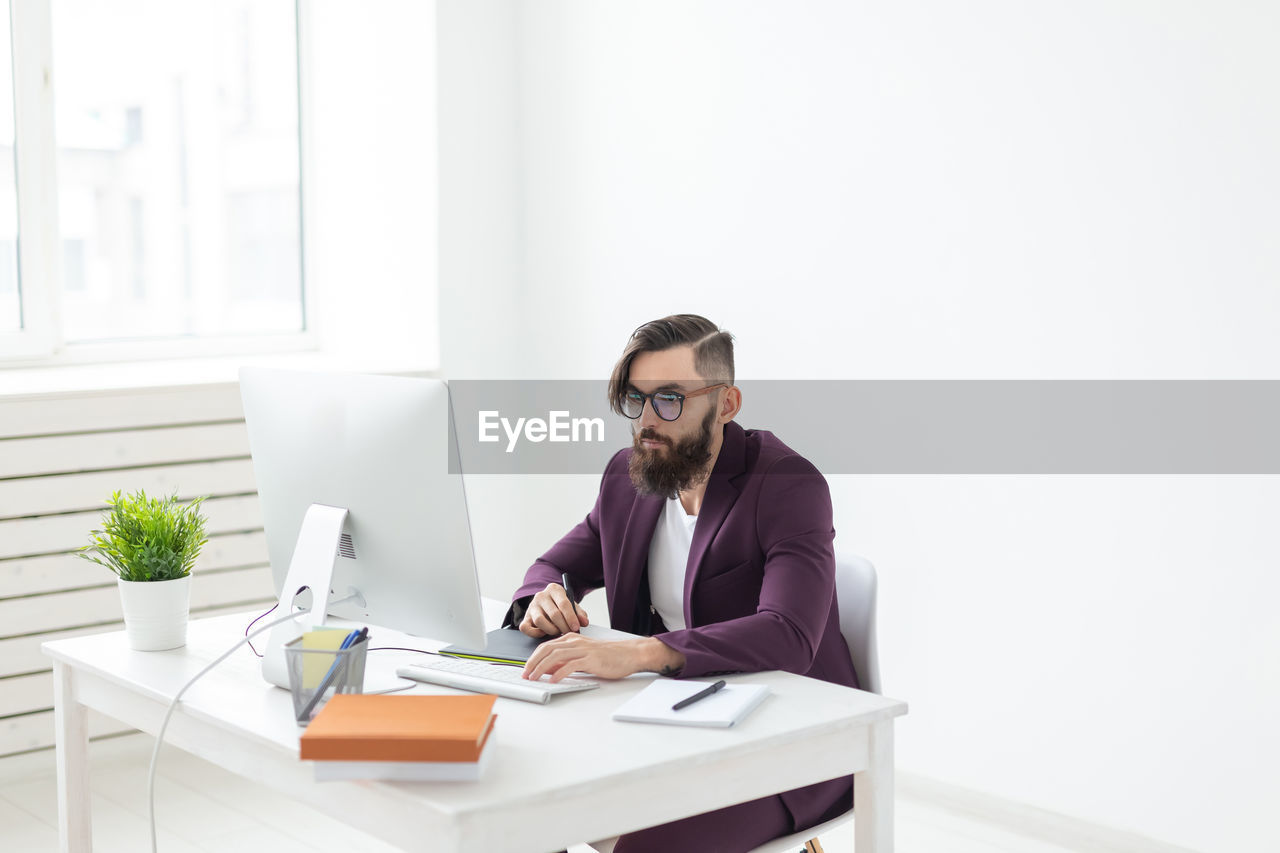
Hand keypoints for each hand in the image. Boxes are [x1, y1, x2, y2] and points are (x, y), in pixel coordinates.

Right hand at [519, 582, 589, 637]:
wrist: (547, 604)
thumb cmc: (561, 606)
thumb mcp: (572, 606)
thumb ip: (579, 613)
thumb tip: (584, 622)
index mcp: (554, 589)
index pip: (564, 603)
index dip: (571, 617)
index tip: (576, 627)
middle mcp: (541, 596)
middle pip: (553, 614)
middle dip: (564, 626)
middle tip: (569, 633)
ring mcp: (531, 606)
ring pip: (539, 621)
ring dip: (551, 630)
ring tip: (558, 632)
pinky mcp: (525, 617)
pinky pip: (526, 627)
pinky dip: (535, 633)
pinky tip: (544, 633)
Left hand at [522, 633, 685, 682]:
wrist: (630, 654)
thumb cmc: (608, 657)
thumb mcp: (583, 656)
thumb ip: (566, 661)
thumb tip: (548, 670)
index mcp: (572, 639)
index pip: (546, 646)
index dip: (533, 658)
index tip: (526, 669)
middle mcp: (575, 642)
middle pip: (547, 650)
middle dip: (533, 663)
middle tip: (524, 674)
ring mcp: (583, 650)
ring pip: (555, 656)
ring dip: (541, 668)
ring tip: (534, 678)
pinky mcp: (591, 659)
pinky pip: (571, 665)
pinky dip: (559, 673)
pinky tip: (553, 680)